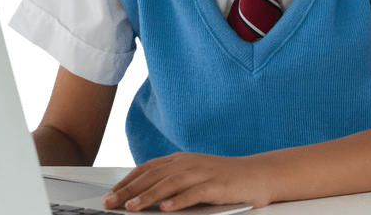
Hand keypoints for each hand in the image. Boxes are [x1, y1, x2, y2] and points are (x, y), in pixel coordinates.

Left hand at [102, 152, 273, 211]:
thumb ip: (171, 184)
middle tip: (111, 203)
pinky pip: (195, 193)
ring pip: (170, 183)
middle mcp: (188, 163)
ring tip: (132, 207)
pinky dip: (179, 201)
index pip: (146, 169)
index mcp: (180, 160)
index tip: (110, 196)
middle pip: (153, 176)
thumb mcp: (194, 177)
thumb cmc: (224, 179)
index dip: (126, 182)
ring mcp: (203, 173)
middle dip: (129, 190)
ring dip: (149, 196)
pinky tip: (165, 209)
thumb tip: (142, 199)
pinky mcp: (218, 185)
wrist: (260, 174)